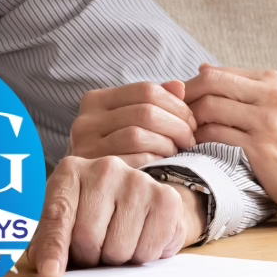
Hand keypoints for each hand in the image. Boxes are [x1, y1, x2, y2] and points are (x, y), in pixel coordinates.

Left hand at [25, 156, 205, 276]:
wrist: (141, 199)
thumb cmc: (95, 215)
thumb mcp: (64, 222)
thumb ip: (48, 243)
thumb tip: (48, 270)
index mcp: (72, 172)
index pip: (58, 215)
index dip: (54, 247)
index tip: (51, 271)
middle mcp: (105, 167)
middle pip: (88, 237)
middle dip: (90, 257)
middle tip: (95, 249)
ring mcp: (138, 179)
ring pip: (118, 249)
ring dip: (117, 259)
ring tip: (118, 240)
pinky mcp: (166, 197)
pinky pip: (148, 250)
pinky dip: (143, 255)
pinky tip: (141, 237)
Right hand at [70, 81, 196, 166]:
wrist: (90, 189)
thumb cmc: (117, 150)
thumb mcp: (130, 121)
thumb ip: (154, 101)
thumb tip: (179, 87)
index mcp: (96, 100)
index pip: (146, 90)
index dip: (176, 104)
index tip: (191, 121)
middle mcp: (85, 121)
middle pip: (145, 112)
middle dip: (177, 125)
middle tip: (190, 138)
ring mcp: (85, 147)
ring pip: (139, 135)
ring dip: (167, 143)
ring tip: (176, 150)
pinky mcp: (94, 172)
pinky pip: (134, 160)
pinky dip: (155, 160)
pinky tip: (163, 163)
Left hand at [185, 64, 276, 220]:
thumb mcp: (275, 105)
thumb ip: (241, 88)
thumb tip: (202, 68)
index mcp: (272, 81)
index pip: (218, 72)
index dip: (191, 86)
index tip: (178, 101)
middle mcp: (270, 96)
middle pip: (211, 84)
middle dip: (185, 98)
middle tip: (172, 115)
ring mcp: (266, 122)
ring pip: (210, 109)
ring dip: (188, 121)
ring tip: (182, 133)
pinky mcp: (260, 149)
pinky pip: (216, 136)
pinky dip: (199, 140)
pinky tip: (194, 147)